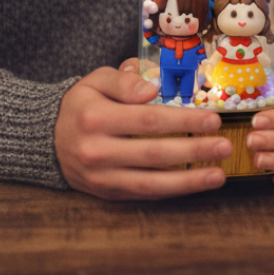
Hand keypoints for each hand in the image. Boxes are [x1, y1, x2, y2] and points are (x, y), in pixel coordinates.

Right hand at [55, 64, 231, 199]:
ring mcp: (101, 177)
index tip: (213, 119)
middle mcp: (97, 151)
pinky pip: (143, 194)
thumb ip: (123, 80)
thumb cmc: (82, 104)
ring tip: (218, 175)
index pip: (148, 120)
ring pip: (151, 182)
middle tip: (224, 146)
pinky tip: (194, 184)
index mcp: (95, 118)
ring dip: (189, 181)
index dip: (183, 120)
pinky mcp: (106, 193)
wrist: (49, 138)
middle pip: (154, 153)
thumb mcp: (95, 80)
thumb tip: (151, 88)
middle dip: (194, 150)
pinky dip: (171, 191)